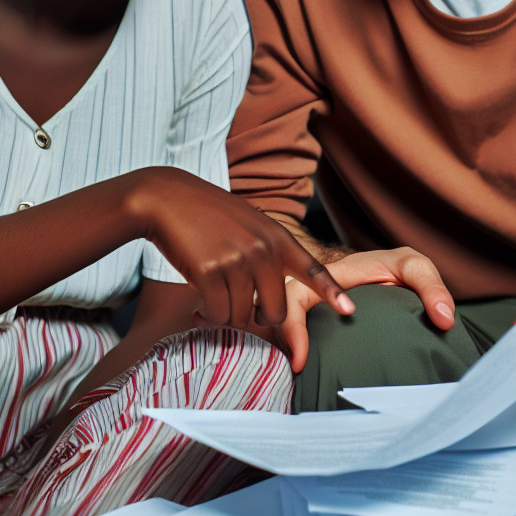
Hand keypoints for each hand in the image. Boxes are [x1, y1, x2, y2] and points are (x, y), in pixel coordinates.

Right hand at [126, 167, 352, 332]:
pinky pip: (217, 313)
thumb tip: (264, 302)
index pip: (311, 268)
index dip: (332, 291)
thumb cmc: (205, 216)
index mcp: (276, 237)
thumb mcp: (247, 224)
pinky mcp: (211, 271)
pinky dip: (206, 315)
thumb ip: (264, 254)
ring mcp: (238, 259)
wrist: (165, 198)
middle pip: (274, 311)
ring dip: (223, 314)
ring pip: (241, 316)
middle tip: (235, 307)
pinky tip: (197, 303)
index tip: (350, 310)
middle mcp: (263, 249)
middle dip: (255, 317)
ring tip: (210, 296)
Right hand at [270, 247, 453, 372]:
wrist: (387, 281)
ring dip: (280, 351)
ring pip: (275, 332)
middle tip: (299, 367)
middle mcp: (311, 297)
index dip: (296, 319)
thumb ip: (431, 286)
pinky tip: (305, 382)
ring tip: (297, 379)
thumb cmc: (395, 270)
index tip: (312, 346)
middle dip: (281, 337)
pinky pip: (289, 346)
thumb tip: (444, 318)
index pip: (297, 292)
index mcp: (329, 278)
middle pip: (274, 315)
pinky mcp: (314, 335)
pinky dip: (289, 360)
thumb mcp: (413, 267)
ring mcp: (310, 317)